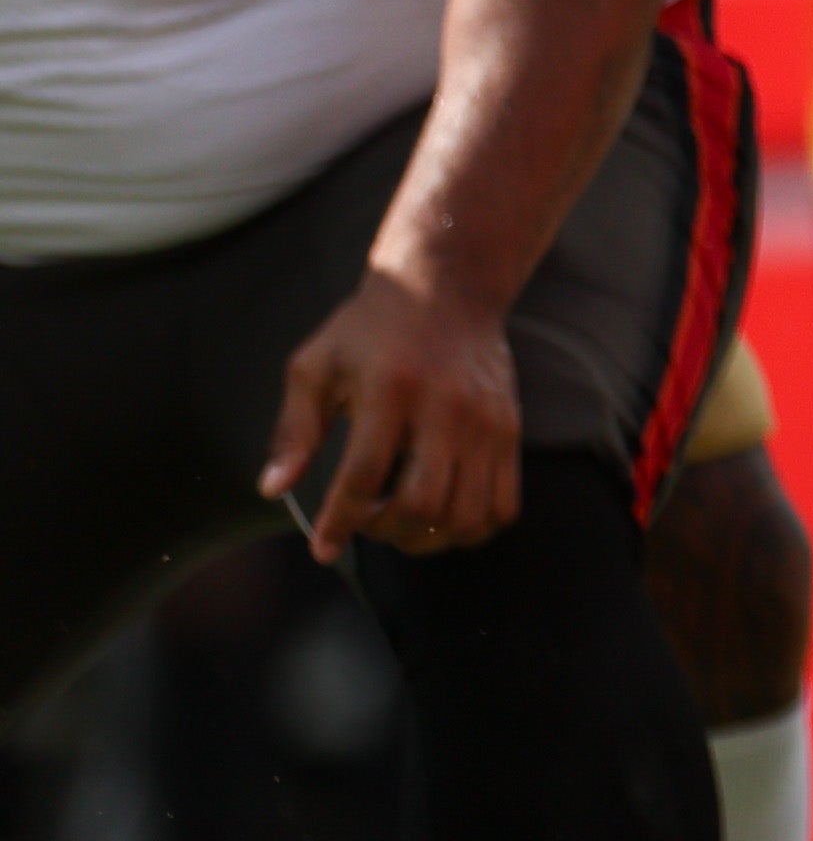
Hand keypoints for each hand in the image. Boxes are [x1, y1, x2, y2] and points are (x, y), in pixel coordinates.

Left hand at [264, 264, 522, 554]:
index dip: (340, 522)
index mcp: (389, 390)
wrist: (447, 290)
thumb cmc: (370, 331)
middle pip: (422, 503)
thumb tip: (274, 488)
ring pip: (466, 513)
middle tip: (365, 523)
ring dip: (428, 538)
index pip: (363, 475)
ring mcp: (486, 423)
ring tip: (401, 524)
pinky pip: (504, 504)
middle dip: (386, 532)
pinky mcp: (510, 431)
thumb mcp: (315, 367)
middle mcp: (446, 409)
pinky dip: (472, 528)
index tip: (322, 550)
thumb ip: (294, 430)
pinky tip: (443, 518)